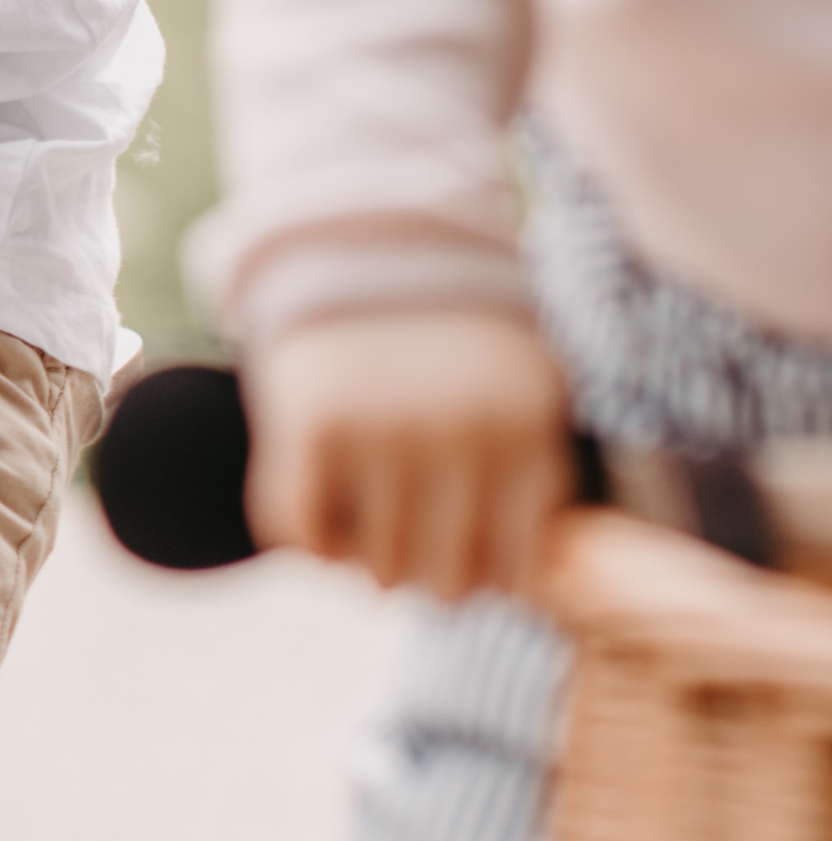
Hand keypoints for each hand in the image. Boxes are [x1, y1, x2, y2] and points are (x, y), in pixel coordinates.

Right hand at [244, 307, 574, 602]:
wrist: (357, 243)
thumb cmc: (451, 342)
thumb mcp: (520, 393)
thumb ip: (534, 483)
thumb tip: (524, 597)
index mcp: (528, 429)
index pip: (514, 570)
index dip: (483, 578)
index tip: (463, 559)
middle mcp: (462, 434)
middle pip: (446, 583)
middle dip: (426, 579)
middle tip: (409, 553)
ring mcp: (384, 431)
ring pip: (378, 573)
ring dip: (368, 566)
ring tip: (368, 530)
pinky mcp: (310, 427)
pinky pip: (305, 538)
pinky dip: (310, 545)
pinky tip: (323, 513)